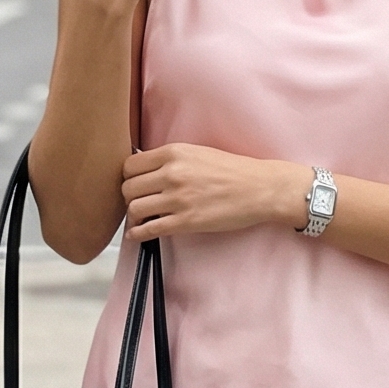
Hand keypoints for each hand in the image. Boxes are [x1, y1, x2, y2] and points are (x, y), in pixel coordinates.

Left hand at [122, 145, 306, 240]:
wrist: (259, 189)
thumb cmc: (233, 171)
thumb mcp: (197, 152)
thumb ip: (171, 159)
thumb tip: (146, 171)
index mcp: (173, 153)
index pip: (130, 165)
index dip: (129, 177)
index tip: (135, 184)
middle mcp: (172, 173)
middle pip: (128, 188)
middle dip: (130, 197)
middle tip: (139, 201)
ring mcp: (178, 199)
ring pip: (134, 208)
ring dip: (135, 216)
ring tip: (142, 217)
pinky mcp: (185, 221)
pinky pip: (149, 229)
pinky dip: (138, 234)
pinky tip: (138, 235)